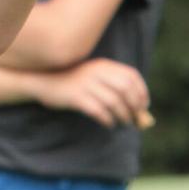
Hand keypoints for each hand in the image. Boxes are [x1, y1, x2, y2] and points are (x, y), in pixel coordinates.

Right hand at [33, 58, 148, 127]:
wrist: (44, 82)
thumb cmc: (74, 84)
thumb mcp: (94, 78)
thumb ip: (115, 89)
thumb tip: (141, 112)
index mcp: (103, 65)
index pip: (131, 76)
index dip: (142, 92)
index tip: (144, 106)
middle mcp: (96, 72)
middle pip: (125, 89)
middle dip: (134, 107)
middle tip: (136, 119)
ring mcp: (85, 84)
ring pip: (114, 102)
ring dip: (123, 116)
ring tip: (123, 124)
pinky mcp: (76, 97)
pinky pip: (99, 111)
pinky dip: (108, 120)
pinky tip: (108, 124)